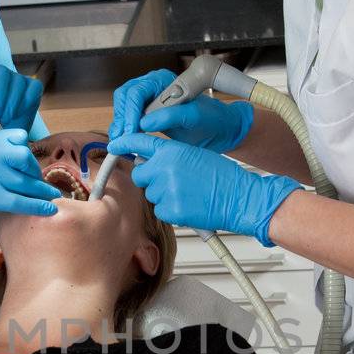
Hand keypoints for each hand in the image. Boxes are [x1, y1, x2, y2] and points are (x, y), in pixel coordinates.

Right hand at [0, 128, 59, 247]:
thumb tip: (11, 167)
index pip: (16, 136)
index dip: (28, 152)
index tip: (29, 167)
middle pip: (24, 155)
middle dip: (35, 170)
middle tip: (38, 183)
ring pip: (24, 180)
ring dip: (42, 190)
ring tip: (51, 197)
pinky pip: (18, 200)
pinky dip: (37, 205)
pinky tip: (48, 210)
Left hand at [106, 133, 301, 244]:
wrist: (239, 197)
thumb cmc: (222, 177)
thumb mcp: (195, 155)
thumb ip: (170, 156)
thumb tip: (151, 161)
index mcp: (172, 150)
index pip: (139, 143)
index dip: (124, 144)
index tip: (114, 145)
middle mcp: (165, 168)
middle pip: (140, 174)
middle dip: (150, 178)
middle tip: (171, 181)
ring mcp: (166, 190)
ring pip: (151, 194)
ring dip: (163, 195)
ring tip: (187, 193)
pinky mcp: (169, 210)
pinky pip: (160, 210)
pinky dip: (171, 210)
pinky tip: (188, 205)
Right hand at [109, 68, 252, 151]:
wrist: (219, 129)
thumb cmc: (212, 120)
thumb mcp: (195, 117)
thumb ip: (171, 116)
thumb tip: (145, 121)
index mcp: (163, 81)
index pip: (137, 92)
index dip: (130, 111)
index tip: (131, 131)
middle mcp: (153, 86)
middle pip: (125, 96)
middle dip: (122, 117)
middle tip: (122, 137)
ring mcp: (148, 98)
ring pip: (123, 106)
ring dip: (120, 122)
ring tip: (121, 140)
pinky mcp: (147, 112)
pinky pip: (128, 116)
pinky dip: (124, 127)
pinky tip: (125, 139)